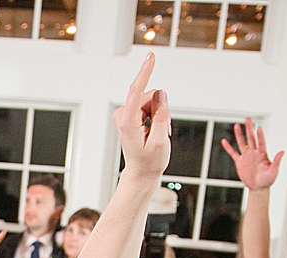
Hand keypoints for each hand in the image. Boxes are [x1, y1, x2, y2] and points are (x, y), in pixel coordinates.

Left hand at [114, 53, 170, 180]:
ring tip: (157, 134)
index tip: (150, 56)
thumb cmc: (150, 161)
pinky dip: (156, 116)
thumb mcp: (161, 140)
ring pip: (152, 100)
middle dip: (162, 109)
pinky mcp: (130, 113)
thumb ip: (161, 115)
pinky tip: (154, 131)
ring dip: (160, 115)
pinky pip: (150, 105)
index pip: (136, 91)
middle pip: (151, 96)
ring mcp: (125, 114)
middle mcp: (123, 114)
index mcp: (128, 121)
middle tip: (162, 132)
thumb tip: (161, 94)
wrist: (141, 173)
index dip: (145, 72)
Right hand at [221, 117, 283, 190]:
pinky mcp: (240, 162)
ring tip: (237, 125)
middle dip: (249, 128)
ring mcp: (246, 157)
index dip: (260, 135)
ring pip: (242, 143)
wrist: (259, 187)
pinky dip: (228, 148)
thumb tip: (283, 151)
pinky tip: (224, 141)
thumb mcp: (274, 171)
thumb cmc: (268, 180)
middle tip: (248, 118)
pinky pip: (233, 153)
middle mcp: (254, 153)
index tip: (258, 127)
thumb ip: (277, 161)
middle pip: (251, 138)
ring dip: (239, 134)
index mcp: (263, 154)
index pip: (261, 142)